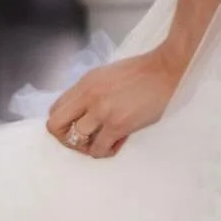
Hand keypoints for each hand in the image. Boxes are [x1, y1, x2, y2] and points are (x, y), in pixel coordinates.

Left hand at [45, 44, 184, 158]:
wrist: (165, 69)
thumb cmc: (140, 71)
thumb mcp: (106, 75)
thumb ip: (89, 92)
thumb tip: (82, 114)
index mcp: (84, 83)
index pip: (55, 110)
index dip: (64, 123)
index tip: (77, 127)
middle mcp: (88, 97)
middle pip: (55, 126)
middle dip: (66, 138)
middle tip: (84, 140)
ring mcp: (102, 111)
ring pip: (76, 141)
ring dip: (88, 146)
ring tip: (103, 141)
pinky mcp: (118, 124)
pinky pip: (98, 149)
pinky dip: (105, 151)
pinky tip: (118, 142)